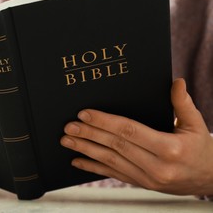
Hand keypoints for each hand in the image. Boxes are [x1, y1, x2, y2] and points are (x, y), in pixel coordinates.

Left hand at [61, 78, 212, 195]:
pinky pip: (114, 174)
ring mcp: (148, 179)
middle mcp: (157, 167)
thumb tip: (175, 81)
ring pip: (111, 162)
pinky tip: (78, 160)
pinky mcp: (141, 184)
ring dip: (86, 150)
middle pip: (116, 146)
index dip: (104, 122)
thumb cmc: (202, 149)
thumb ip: (182, 103)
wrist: (210, 178)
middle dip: (89, 135)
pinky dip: (94, 167)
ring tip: (67, 141)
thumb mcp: (196, 124)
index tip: (84, 114)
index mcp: (170, 148)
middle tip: (68, 127)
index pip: (130, 131)